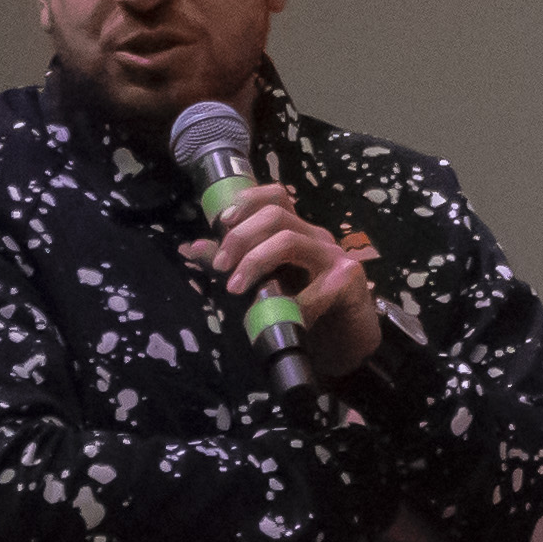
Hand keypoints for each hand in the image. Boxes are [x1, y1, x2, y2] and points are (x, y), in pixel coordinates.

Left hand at [203, 175, 385, 377]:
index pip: (276, 198)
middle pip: (276, 214)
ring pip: (288, 240)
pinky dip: (291, 303)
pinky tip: (283, 318)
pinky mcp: (349, 279)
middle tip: (222, 267)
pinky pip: (313, 286)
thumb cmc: (308, 312)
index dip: (247, 201)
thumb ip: (236, 265)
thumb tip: (192, 248)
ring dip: (255, 261)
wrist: (350, 343)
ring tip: (236, 289)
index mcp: (298, 233)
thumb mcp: (267, 286)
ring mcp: (335, 256)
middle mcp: (316, 237)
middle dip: (240, 237)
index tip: (222, 223)